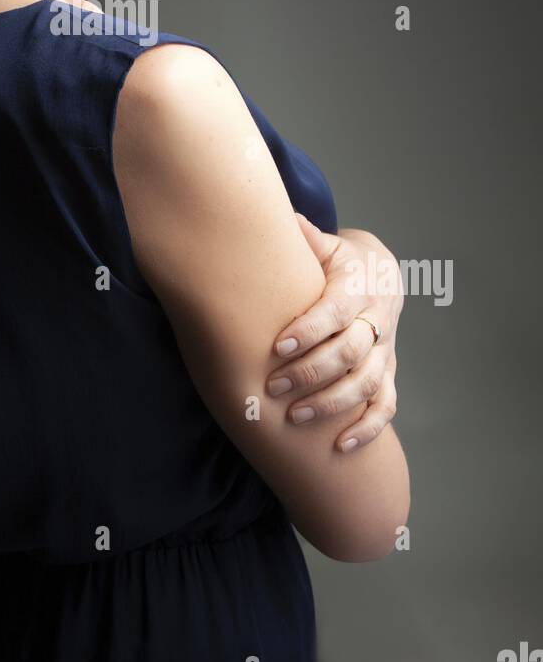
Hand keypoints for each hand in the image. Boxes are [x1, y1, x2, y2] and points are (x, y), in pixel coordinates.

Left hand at [267, 216, 402, 451]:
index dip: (309, 330)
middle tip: (273, 387)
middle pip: (351, 353)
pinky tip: (341, 446)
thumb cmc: (338, 261)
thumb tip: (282, 216)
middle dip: (312, 372)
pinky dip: (368, 429)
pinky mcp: (388, 373)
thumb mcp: (325, 244)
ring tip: (295, 417)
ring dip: (333, 404)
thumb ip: (304, 237)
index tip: (277, 346)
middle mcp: (376, 320)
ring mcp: (385, 350)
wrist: (380, 274)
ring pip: (367, 383)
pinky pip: (386, 406)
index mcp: (358, 287)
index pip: (336, 312)